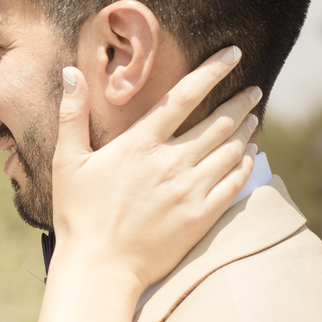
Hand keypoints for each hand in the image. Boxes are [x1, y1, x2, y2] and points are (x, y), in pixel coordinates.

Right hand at [51, 46, 259, 291]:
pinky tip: (249, 155)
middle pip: (218, 122)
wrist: (100, 267)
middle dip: (240, 102)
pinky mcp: (201, 216)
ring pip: (231, 150)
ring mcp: (189, 191)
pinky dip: (246, 163)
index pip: (183, 97)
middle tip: (254, 90)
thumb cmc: (78, 214)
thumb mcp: (67, 161)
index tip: (233, 54)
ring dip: (247, 129)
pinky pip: (234, 183)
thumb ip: (72, 114)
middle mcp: (170, 164)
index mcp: (139, 146)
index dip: (212, 72)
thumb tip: (70, 73)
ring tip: (254, 118)